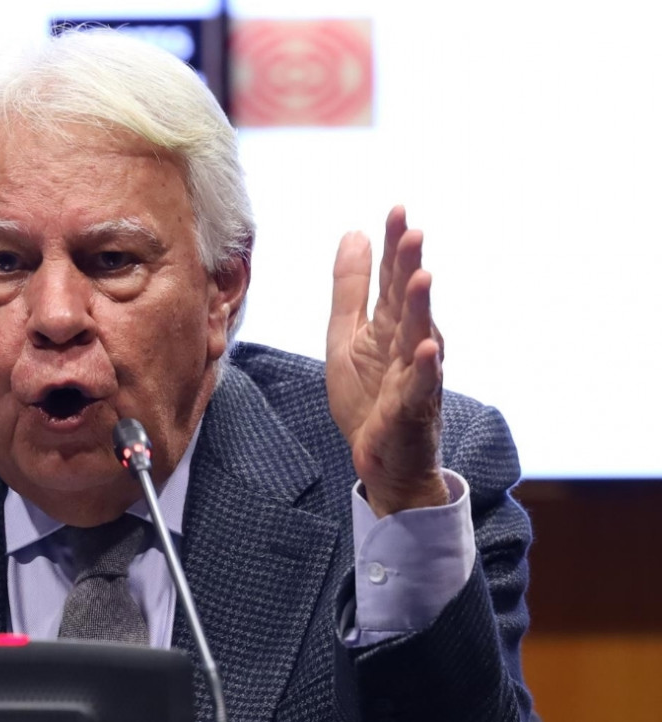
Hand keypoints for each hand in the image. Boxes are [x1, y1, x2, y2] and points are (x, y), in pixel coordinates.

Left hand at [326, 207, 448, 517]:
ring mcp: (414, 375)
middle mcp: (409, 344)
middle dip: (409, 267)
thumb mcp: (346, 337)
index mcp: (389, 326)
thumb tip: (355, 233)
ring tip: (422, 277)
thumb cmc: (368, 398)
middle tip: (412, 232)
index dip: (393, 246)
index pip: (392, 279)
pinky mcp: (412, 409)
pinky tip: (426, 347)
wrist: (381, 460)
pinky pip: (420, 386)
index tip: (396, 209)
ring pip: (419, 336)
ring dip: (422, 308)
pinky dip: (423, 368)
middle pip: (409, 301)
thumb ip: (350, 290)